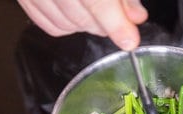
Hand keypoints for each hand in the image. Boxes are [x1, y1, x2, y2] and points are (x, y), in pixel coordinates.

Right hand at [17, 0, 147, 50]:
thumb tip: (136, 16)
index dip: (115, 23)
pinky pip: (46, 23)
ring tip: (101, 16)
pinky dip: (67, 26)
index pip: (95, 0)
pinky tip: (79, 15)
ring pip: (63, 23)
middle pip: (79, 15)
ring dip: (88, 26)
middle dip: (105, 26)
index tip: (129, 40)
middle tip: (121, 24)